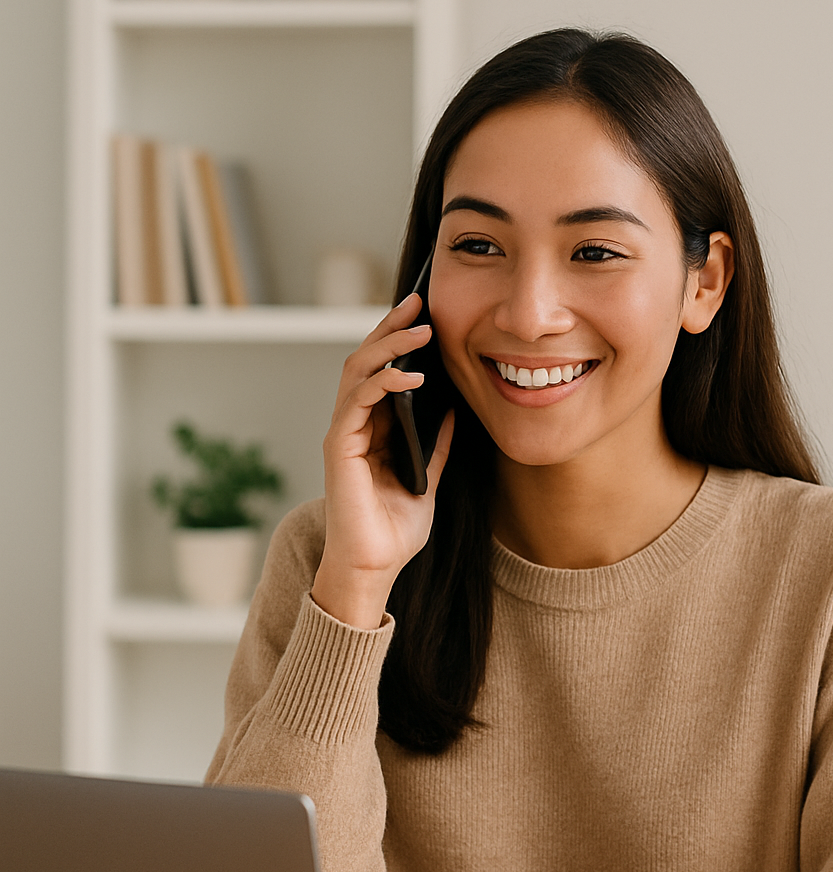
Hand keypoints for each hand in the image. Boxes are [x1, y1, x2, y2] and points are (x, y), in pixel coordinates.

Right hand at [311, 293, 453, 628]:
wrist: (374, 569)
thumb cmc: (395, 531)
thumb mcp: (428, 479)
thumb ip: (434, 444)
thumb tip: (452, 408)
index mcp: (371, 430)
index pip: (380, 371)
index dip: (398, 341)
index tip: (424, 314)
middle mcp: (352, 426)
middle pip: (364, 360)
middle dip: (390, 328)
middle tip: (418, 302)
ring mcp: (343, 434)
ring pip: (357, 372)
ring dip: (388, 346)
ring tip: (420, 330)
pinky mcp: (339, 448)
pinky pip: (357, 401)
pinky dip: (382, 382)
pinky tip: (410, 376)